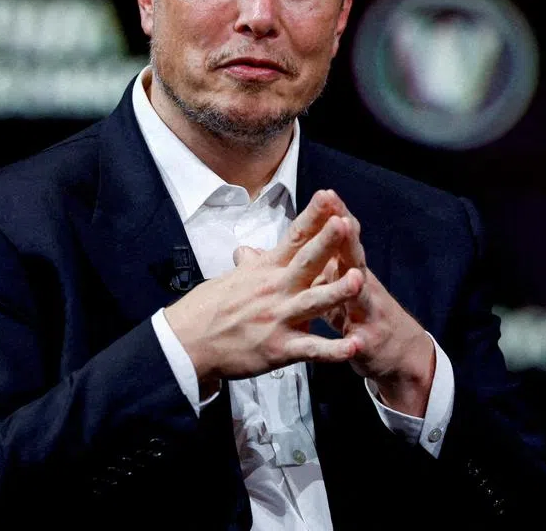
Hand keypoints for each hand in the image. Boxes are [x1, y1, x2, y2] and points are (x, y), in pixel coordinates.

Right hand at [163, 190, 364, 395]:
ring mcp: (278, 318)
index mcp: (265, 270)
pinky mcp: (280, 348)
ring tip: (359, 280)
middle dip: (327, 242)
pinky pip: (311, 349)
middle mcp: (275, 289)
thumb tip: (247, 252)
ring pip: (314, 302)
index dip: (313, 216)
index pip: (294, 237)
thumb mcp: (229, 279)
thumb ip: (248, 266)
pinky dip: (334, 349)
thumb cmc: (206, 310)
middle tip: (345, 223)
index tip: (329, 196)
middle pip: (306, 262)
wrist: (187, 343)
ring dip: (337, 291)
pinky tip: (355, 345)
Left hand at [313, 191, 435, 416]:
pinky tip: (353, 340)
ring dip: (356, 286)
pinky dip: (355, 342)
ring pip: (362, 296)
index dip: (333, 218)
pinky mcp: (368, 342)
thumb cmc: (358, 313)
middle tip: (341, 218)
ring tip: (353, 275)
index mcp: (346, 270)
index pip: (339, 239)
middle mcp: (361, 286)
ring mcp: (367, 313)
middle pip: (353, 258)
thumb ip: (313, 265)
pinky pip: (361, 342)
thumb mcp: (335, 285)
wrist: (399, 353)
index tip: (325, 194)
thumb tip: (286, 245)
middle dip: (347, 239)